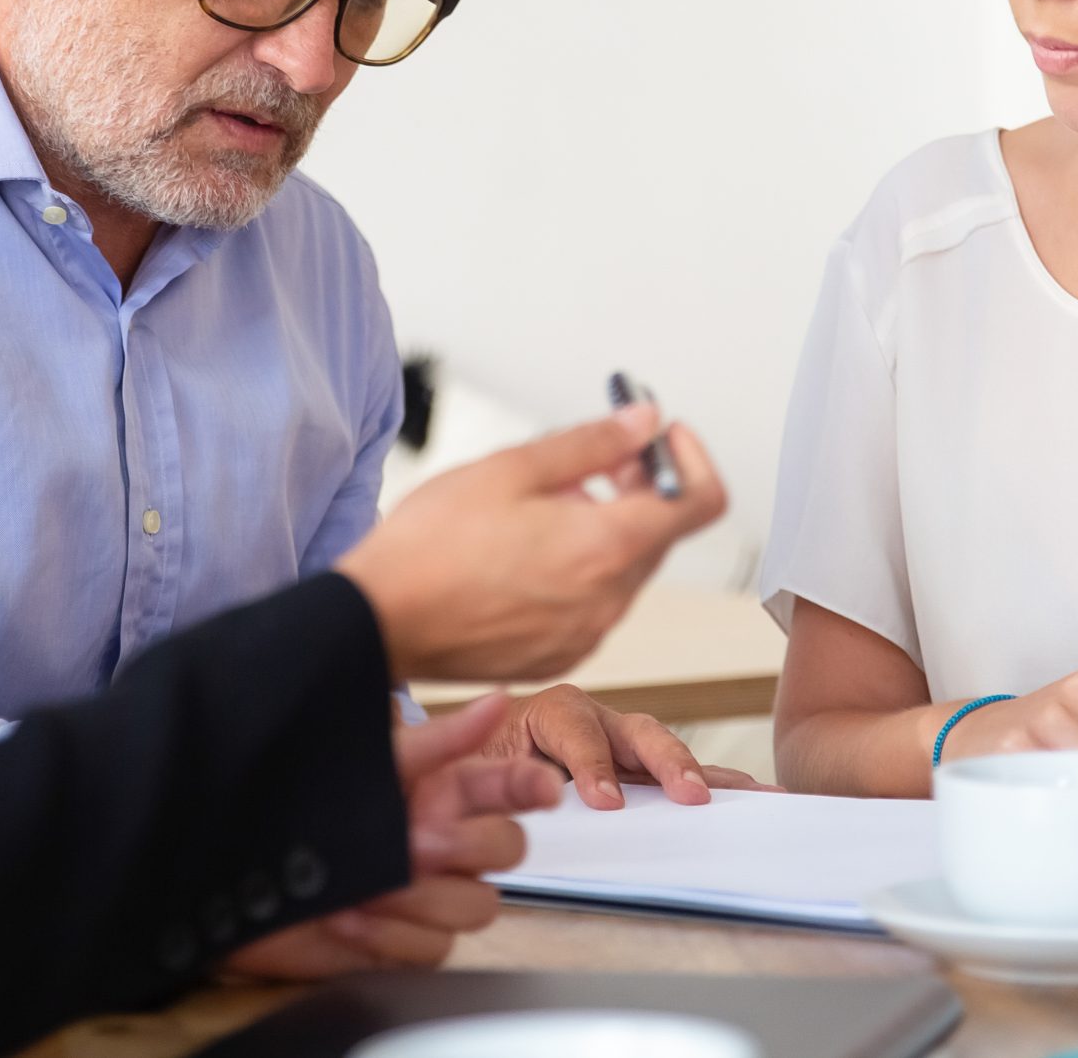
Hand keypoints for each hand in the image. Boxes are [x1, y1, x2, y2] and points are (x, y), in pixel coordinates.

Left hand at [223, 693, 560, 979]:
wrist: (240, 879)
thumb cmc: (301, 809)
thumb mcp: (372, 765)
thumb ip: (439, 741)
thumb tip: (495, 701)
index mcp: (441, 791)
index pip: (508, 786)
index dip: (531, 784)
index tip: (542, 784)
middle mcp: (442, 840)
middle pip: (506, 851)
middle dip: (466, 847)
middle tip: (416, 841)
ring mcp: (427, 893)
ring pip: (475, 905)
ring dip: (423, 897)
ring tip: (371, 882)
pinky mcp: (404, 940)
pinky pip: (432, 948)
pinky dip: (392, 934)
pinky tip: (353, 915)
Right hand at [337, 404, 725, 681]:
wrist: (378, 622)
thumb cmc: (430, 547)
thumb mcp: (510, 469)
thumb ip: (591, 444)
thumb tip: (643, 422)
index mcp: (604, 548)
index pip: (699, 502)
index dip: (690, 459)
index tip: (663, 437)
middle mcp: (607, 600)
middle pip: (659, 533)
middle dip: (638, 488)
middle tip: (593, 458)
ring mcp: (584, 635)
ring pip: (623, 568)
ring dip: (604, 528)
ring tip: (542, 505)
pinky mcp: (558, 655)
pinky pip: (592, 604)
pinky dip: (578, 570)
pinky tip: (526, 550)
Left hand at [490, 683, 777, 810]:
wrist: (468, 765)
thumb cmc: (470, 767)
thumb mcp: (470, 770)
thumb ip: (497, 776)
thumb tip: (529, 792)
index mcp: (549, 711)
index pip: (576, 730)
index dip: (591, 765)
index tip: (606, 803)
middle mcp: (595, 720)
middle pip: (637, 732)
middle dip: (666, 761)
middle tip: (688, 795)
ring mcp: (621, 745)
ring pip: (667, 752)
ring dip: (706, 774)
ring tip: (751, 795)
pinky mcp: (638, 771)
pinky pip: (678, 777)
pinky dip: (714, 785)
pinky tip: (752, 797)